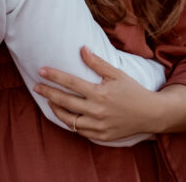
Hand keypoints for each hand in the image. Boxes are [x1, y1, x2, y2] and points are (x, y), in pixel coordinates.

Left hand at [35, 46, 185, 140]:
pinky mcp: (100, 135)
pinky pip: (79, 130)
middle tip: (36, 86)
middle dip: (47, 93)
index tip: (41, 71)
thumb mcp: (117, 74)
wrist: (150, 114)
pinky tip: (64, 114)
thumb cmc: (133, 91)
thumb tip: (82, 49)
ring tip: (48, 101)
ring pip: (68, 120)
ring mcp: (98, 125)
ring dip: (55, 109)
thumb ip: (97, 63)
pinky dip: (69, 122)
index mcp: (100, 93)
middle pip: (64, 101)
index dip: (54, 76)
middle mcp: (97, 111)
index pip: (71, 83)